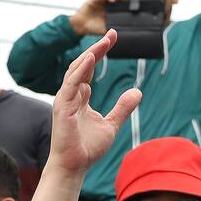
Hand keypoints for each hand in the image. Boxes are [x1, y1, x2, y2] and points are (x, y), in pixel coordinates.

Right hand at [47, 29, 141, 174]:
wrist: (74, 166)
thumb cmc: (88, 148)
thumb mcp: (111, 124)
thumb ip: (123, 108)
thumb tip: (138, 91)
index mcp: (80, 97)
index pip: (89, 68)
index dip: (100, 52)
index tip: (113, 38)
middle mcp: (71, 94)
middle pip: (83, 64)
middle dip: (97, 48)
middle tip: (112, 33)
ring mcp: (65, 100)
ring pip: (76, 70)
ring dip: (90, 54)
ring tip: (105, 41)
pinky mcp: (62, 107)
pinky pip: (71, 84)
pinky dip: (81, 70)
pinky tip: (91, 58)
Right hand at [69, 0, 124, 35]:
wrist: (80, 27)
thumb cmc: (92, 29)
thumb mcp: (105, 30)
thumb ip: (112, 29)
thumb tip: (123, 31)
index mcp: (109, 12)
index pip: (118, 6)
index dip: (123, 5)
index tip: (129, 6)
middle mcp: (105, 6)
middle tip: (125, 1)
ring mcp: (99, 2)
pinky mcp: (94, 0)